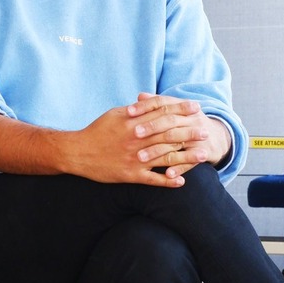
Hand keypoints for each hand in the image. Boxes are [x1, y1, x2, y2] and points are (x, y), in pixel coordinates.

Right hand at [73, 95, 212, 187]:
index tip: (196, 108)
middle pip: (169, 135)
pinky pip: (153, 180)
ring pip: (166, 158)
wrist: (77, 152)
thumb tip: (152, 101)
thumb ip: (135, 110)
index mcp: (133, 122)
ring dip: (186, 157)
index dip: (181, 110)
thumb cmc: (96, 131)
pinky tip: (181, 181)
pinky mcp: (130, 175)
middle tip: (206, 132)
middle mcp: (136, 140)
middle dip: (190, 133)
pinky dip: (168, 181)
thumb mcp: (115, 114)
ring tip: (202, 155)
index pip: (163, 113)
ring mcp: (134, 159)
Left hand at [129, 93, 229, 179]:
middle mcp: (191, 119)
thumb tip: (140, 95)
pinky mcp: (202, 153)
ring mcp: (198, 136)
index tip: (128, 112)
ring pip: (176, 142)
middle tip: (134, 134)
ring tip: (140, 157)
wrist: (214, 137)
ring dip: (158, 151)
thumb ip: (157, 104)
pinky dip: (180, 168)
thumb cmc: (185, 123)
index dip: (145, 106)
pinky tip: (168, 175)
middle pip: (169, 121)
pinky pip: (190, 162)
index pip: (162, 103)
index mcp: (182, 107)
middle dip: (151, 127)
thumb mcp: (175, 111)